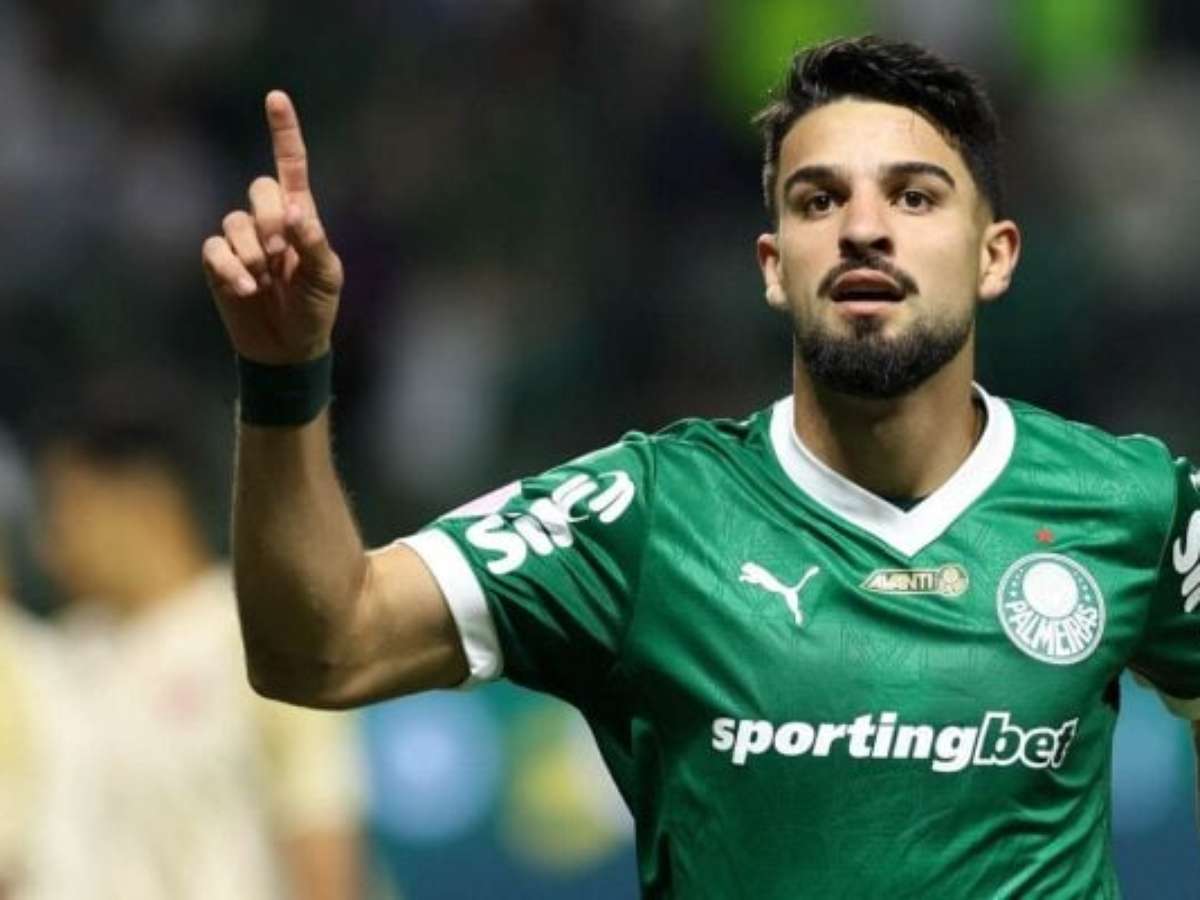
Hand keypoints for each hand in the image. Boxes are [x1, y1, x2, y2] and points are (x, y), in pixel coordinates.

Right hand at [202, 91, 342, 363]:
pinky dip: (229, 268)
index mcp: (301, 216)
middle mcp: (268, 220)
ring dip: (253, 252)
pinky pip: (214, 249)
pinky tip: (245, 289)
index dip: (284, 131)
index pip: (291, 165)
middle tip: (282, 253)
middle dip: (271, 218)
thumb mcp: (326, 277)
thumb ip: (314, 241)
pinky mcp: (219, 262)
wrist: (288, 347)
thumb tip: (294, 209)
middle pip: (259, 189)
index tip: (276, 97)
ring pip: (235, 222)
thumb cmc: (315, 308)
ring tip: (265, 280)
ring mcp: (241, 240)